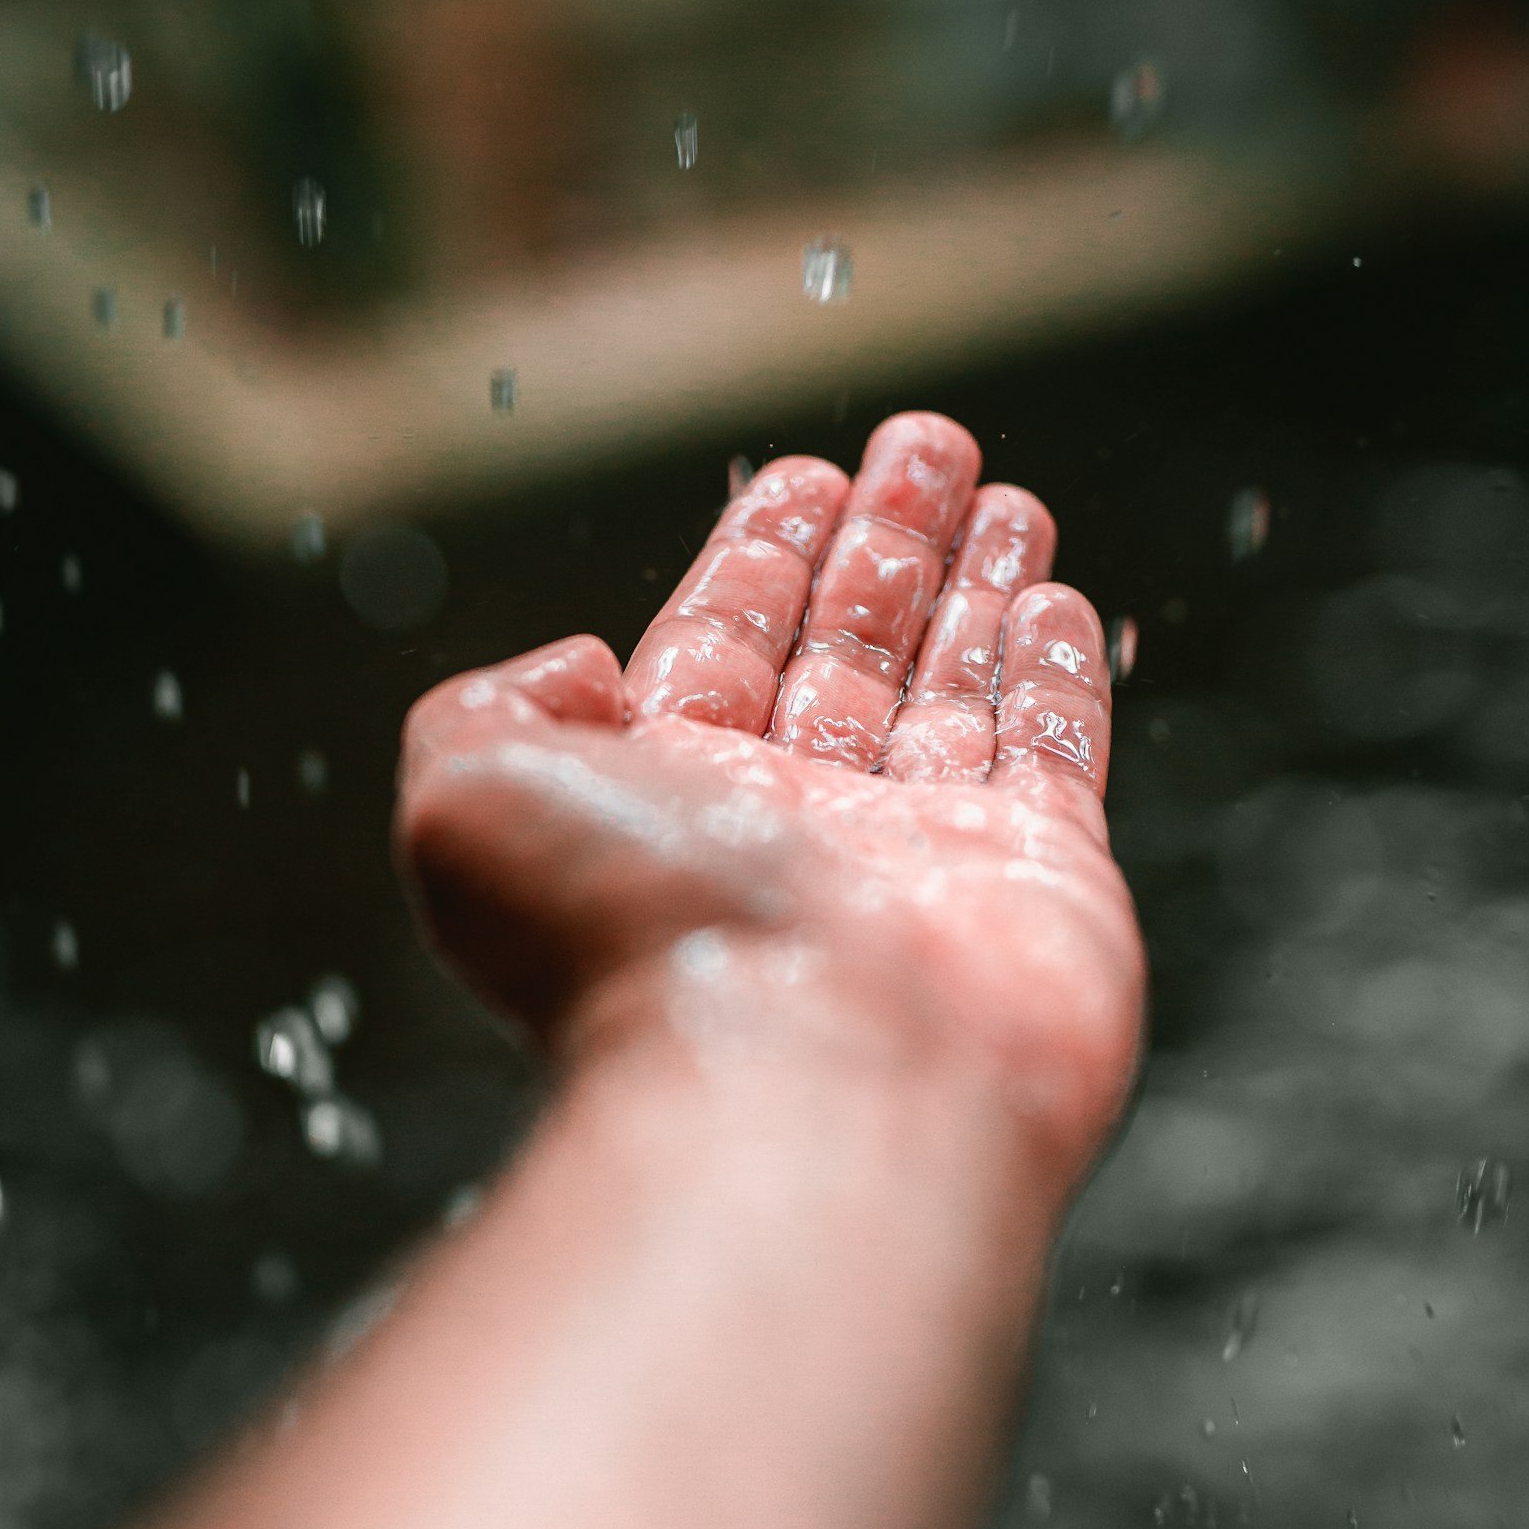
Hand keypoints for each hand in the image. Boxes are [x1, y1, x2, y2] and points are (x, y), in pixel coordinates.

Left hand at [398, 413, 1144, 1190]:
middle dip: (885, 545)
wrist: (801, 1084)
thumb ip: (494, 708)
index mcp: (674, 802)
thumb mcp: (471, 798)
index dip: (762, 555)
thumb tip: (582, 663)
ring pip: (952, 693)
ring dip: (976, 587)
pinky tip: (1056, 599)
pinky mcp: (1039, 883)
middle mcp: (799, 830)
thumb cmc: (636, 949)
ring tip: (1003, 494)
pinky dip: (1052, 676)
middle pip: (848, 652)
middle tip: (925, 443)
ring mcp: (924, 860)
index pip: (726, 647)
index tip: (804, 475)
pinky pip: (1049, 755)